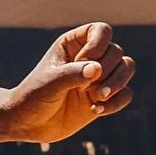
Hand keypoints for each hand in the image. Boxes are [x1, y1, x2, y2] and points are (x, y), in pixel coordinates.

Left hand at [5, 23, 133, 145]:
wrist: (28, 123)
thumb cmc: (33, 97)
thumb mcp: (49, 83)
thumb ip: (72, 74)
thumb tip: (98, 69)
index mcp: (73, 44)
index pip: (101, 31)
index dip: (98, 45)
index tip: (80, 62)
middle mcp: (90, 58)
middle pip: (117, 52)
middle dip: (106, 71)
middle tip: (85, 88)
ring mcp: (99, 78)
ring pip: (127, 68)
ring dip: (117, 83)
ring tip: (97, 98)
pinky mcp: (104, 97)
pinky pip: (126, 94)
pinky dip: (116, 102)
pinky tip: (96, 111)